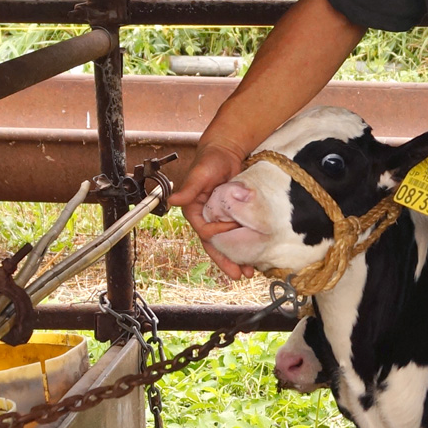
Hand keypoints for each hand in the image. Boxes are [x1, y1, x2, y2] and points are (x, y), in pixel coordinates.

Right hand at [168, 143, 254, 280]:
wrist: (226, 151)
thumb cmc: (211, 159)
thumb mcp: (201, 173)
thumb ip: (189, 188)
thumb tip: (173, 199)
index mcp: (194, 211)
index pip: (204, 231)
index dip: (217, 234)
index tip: (233, 229)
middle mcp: (205, 218)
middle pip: (214, 245)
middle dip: (225, 261)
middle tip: (238, 275)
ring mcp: (219, 219)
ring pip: (225, 244)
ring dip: (236, 258)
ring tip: (248, 273)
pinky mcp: (232, 216)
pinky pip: (236, 235)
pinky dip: (244, 246)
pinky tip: (254, 257)